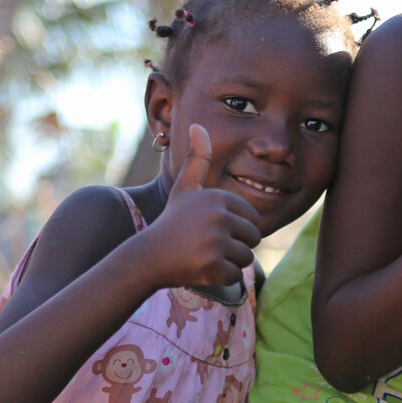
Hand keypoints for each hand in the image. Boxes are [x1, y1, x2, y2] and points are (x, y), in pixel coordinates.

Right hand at [142, 124, 261, 288]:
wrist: (148, 255)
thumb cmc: (172, 221)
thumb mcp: (186, 187)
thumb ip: (198, 158)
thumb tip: (198, 125)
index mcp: (218, 198)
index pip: (253, 220)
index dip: (236, 229)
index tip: (211, 228)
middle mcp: (218, 217)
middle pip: (253, 239)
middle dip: (235, 246)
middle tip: (208, 244)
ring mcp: (215, 242)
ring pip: (246, 258)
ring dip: (228, 262)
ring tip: (204, 255)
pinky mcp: (212, 266)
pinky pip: (235, 276)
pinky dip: (221, 277)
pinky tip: (201, 269)